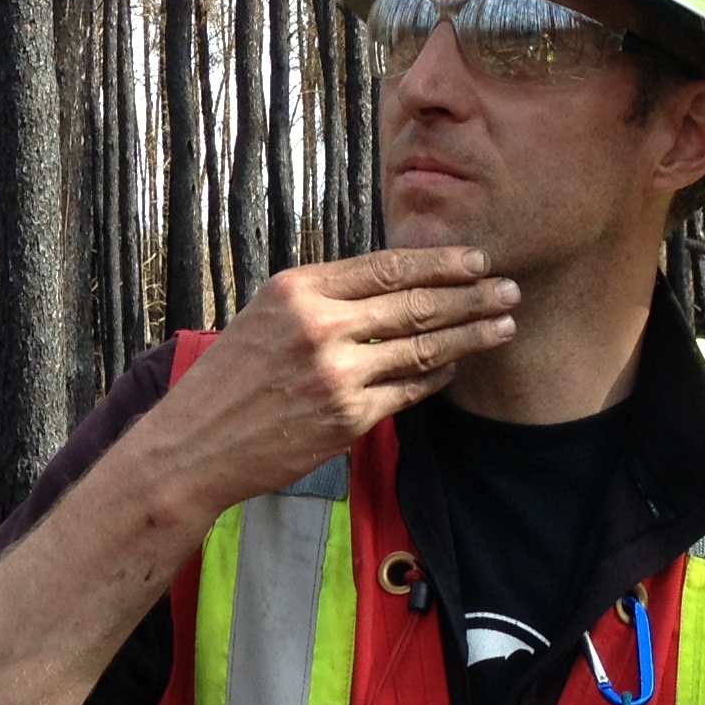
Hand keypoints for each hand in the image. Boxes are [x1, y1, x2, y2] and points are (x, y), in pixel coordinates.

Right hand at [135, 249, 518, 515]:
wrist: (194, 445)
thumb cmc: (228, 380)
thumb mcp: (264, 315)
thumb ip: (322, 296)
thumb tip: (388, 284)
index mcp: (298, 289)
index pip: (388, 266)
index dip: (441, 262)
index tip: (477, 259)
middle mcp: (319, 326)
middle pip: (416, 303)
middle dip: (473, 296)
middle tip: (509, 289)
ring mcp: (336, 374)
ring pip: (423, 347)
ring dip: (471, 335)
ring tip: (503, 325)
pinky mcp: (348, 418)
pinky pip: (410, 392)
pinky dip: (438, 376)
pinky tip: (456, 365)